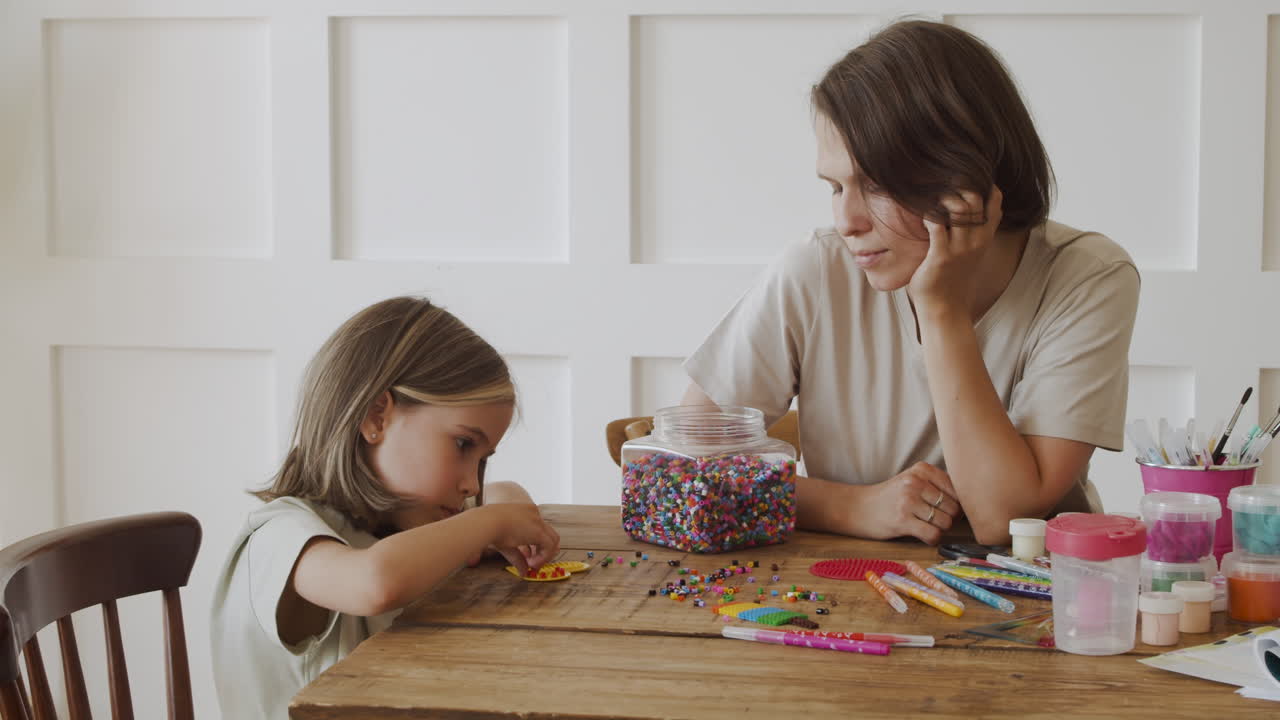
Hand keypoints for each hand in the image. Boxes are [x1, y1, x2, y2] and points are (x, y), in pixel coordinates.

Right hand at [482, 504, 560, 575]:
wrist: (485, 523)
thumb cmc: (488, 530)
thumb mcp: (506, 544)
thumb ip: (518, 557)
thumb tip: (523, 573)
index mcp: (524, 510)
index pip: (537, 528)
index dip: (535, 545)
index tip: (529, 557)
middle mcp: (533, 513)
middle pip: (548, 533)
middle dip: (544, 550)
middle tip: (535, 564)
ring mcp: (537, 520)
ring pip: (552, 539)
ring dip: (545, 555)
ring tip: (532, 565)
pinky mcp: (539, 530)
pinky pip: (549, 546)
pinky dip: (543, 557)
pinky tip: (531, 564)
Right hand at [859, 462, 961, 544]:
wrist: (859, 508)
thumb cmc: (891, 497)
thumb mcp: (912, 480)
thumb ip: (938, 485)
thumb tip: (970, 502)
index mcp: (922, 469)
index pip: (958, 489)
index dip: (957, 504)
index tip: (947, 509)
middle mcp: (915, 482)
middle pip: (954, 508)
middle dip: (949, 519)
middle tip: (935, 520)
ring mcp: (908, 500)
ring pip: (945, 522)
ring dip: (939, 529)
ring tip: (926, 526)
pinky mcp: (902, 520)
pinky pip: (933, 535)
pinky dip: (932, 539)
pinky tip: (922, 535)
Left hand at [908, 186, 1002, 315]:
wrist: (945, 310)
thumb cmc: (951, 281)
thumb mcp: (968, 255)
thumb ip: (970, 234)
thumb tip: (960, 212)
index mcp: (984, 239)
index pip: (995, 202)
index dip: (983, 186)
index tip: (965, 180)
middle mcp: (976, 241)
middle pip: (976, 199)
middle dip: (958, 187)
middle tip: (941, 186)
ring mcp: (960, 249)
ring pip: (959, 208)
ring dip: (942, 198)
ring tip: (930, 201)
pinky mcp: (941, 257)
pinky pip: (936, 225)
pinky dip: (928, 215)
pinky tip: (922, 217)